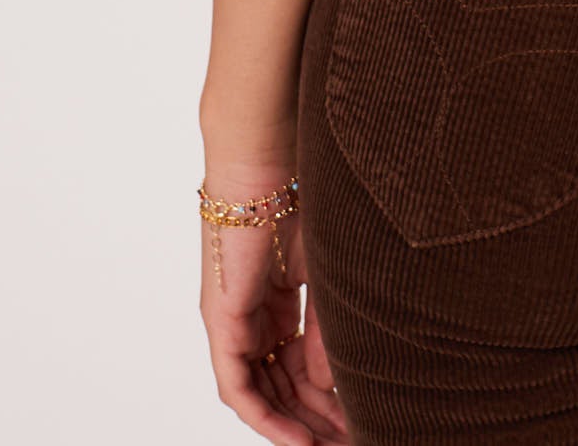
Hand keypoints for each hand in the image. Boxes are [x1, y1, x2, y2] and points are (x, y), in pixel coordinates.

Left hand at [200, 165, 352, 442]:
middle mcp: (250, 318)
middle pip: (281, 387)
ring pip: (261, 394)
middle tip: (349, 441)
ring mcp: (233, 322)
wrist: (264, 159)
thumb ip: (326, 332)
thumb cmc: (297, 197)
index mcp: (275, 302)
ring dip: (293, 425)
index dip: (326, 398)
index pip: (298, 367)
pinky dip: (264, 417)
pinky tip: (295, 439)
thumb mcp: (324, 277)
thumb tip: (332, 386)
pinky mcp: (220, 322)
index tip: (356, 419)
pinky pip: (237, 386)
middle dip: (314, 419)